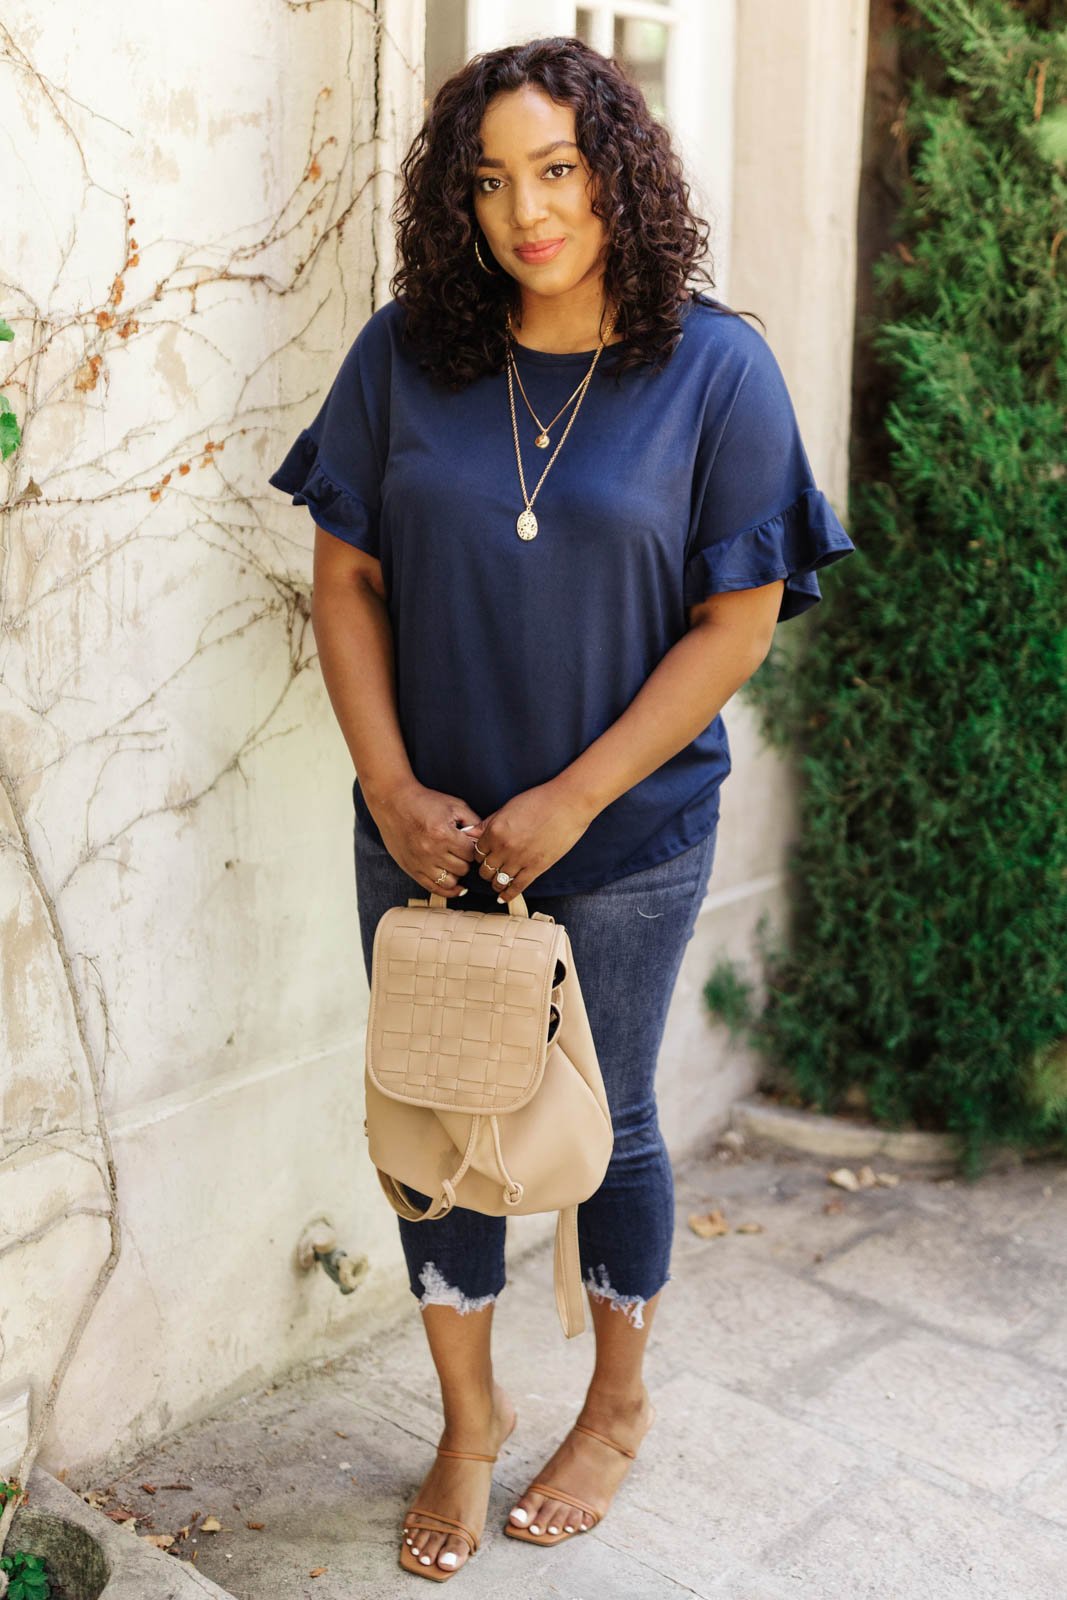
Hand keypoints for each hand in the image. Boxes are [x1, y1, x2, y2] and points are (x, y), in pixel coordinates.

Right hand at [369, 779, 482, 897]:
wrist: (393, 802)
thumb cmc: (424, 801)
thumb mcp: (454, 805)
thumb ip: (473, 821)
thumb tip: (484, 838)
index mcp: (444, 834)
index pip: (471, 853)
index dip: (474, 849)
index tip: (469, 844)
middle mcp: (432, 851)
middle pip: (462, 868)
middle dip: (465, 860)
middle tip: (461, 852)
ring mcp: (421, 863)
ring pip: (450, 882)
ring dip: (456, 873)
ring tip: (454, 863)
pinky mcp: (412, 869)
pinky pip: (433, 888)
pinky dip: (447, 890)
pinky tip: (456, 887)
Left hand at [464, 781, 594, 902]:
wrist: (568, 803)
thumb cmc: (539, 800)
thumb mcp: (508, 807)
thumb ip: (488, 823)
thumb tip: (468, 832)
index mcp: (495, 830)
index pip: (477, 853)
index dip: (480, 856)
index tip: (485, 857)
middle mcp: (504, 847)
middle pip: (485, 870)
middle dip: (487, 870)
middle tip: (492, 869)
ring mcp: (520, 859)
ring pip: (498, 881)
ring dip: (496, 883)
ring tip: (498, 882)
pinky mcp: (536, 868)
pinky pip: (517, 887)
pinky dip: (508, 895)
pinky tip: (504, 897)